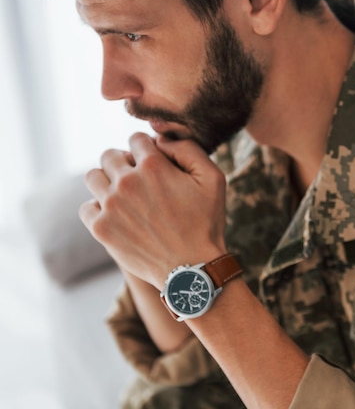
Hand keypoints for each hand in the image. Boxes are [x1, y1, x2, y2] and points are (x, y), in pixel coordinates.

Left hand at [79, 132, 227, 288]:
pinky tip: (116, 216)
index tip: (154, 163)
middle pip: (109, 155)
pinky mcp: (102, 229)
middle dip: (124, 162)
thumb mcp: (214, 179)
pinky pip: (86, 207)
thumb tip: (162, 140)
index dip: (147, 148)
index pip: (136, 139)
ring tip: (124, 196)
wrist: (192, 269)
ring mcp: (111, 206)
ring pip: (93, 177)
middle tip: (138, 180)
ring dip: (107, 181)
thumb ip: (189, 149)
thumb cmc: (206, 224)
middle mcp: (128, 182)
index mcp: (154, 165)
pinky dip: (98, 209)